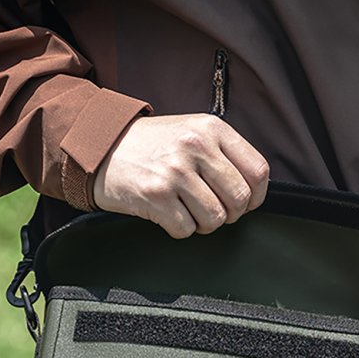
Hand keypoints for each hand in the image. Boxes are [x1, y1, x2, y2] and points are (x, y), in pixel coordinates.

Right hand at [93, 113, 269, 237]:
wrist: (100, 147)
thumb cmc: (151, 145)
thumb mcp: (192, 132)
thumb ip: (223, 153)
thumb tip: (252, 190)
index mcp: (211, 128)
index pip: (258, 171)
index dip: (256, 195)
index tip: (245, 202)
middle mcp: (196, 147)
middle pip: (240, 199)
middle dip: (230, 213)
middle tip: (213, 209)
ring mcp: (175, 172)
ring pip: (215, 218)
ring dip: (204, 223)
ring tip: (188, 209)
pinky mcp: (156, 196)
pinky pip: (186, 229)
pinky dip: (179, 228)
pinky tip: (168, 212)